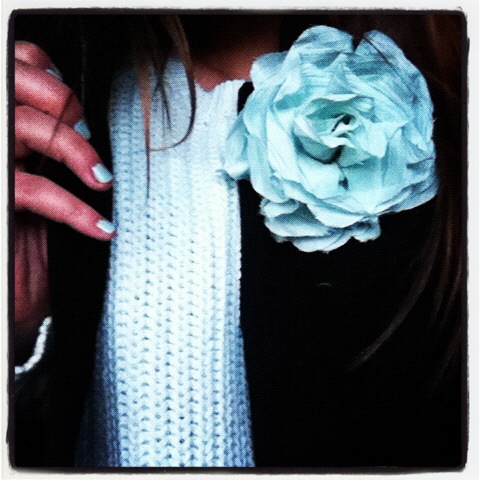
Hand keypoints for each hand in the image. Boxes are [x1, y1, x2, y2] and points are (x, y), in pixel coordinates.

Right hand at [14, 42, 114, 361]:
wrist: (15, 303)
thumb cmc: (37, 248)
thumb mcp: (57, 195)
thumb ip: (65, 156)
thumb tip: (99, 131)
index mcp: (7, 136)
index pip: (15, 67)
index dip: (46, 73)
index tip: (80, 112)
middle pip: (12, 83)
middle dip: (61, 104)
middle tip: (90, 138)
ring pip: (18, 125)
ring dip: (71, 148)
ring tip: (102, 179)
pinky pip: (28, 189)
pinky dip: (72, 207)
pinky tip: (99, 228)